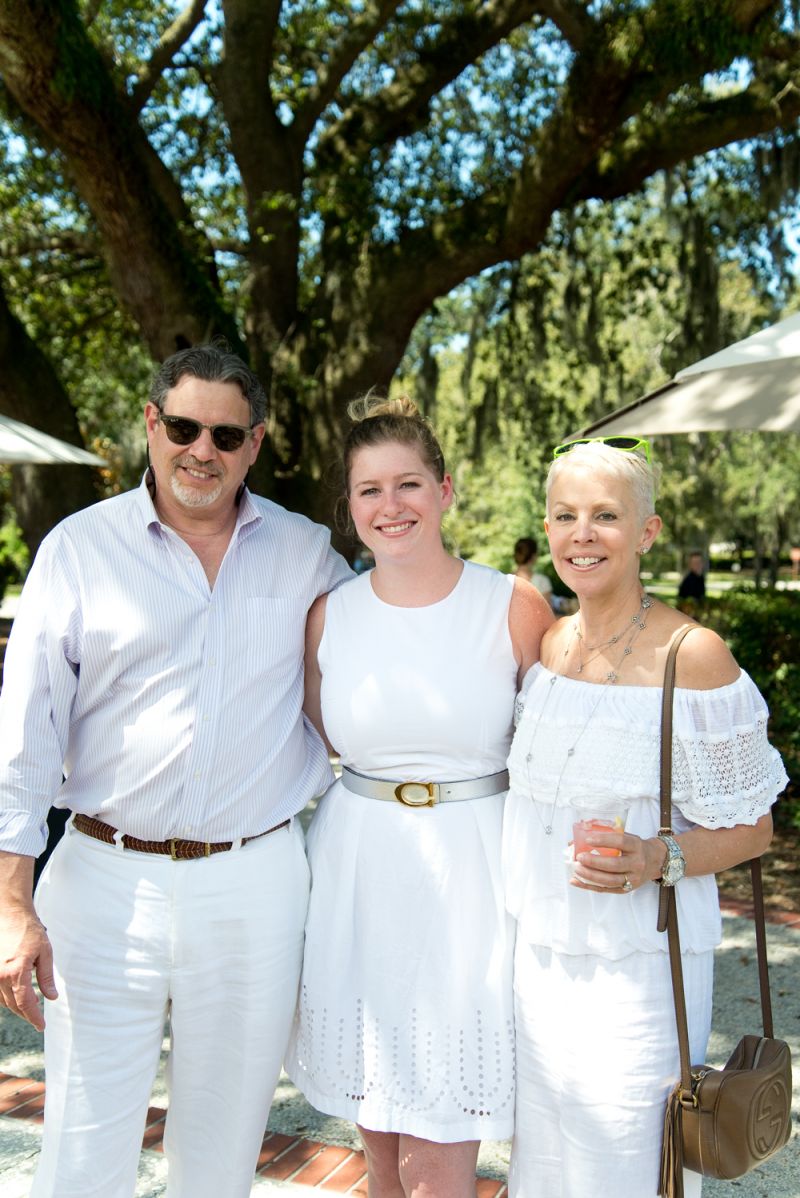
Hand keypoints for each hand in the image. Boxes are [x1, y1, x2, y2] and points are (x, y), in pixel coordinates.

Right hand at [0, 907, 56, 1030]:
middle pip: (13, 1005)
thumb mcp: (45, 952)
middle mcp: (0, 976)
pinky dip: (6, 998)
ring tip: (29, 1009)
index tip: (41, 1026)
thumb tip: (52, 997)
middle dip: (26, 1014)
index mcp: (16, 972)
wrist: (9, 914)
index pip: (25, 1003)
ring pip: (3, 1001)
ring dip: (16, 1007)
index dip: (34, 1017)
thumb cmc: (29, 930)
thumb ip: (46, 977)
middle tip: (38, 1021)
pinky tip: (16, 997)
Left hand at [571, 829, 652, 894]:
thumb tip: (578, 839)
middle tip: (579, 857)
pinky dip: (589, 886)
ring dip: (590, 876)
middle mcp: (637, 863)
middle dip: (594, 862)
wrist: (655, 861)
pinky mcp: (626, 889)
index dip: (603, 840)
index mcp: (636, 846)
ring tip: (576, 869)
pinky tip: (576, 881)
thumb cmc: (635, 847)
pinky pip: (606, 889)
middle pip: (614, 865)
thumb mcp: (627, 837)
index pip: (620, 842)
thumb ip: (607, 836)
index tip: (588, 839)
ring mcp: (632, 879)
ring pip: (610, 880)